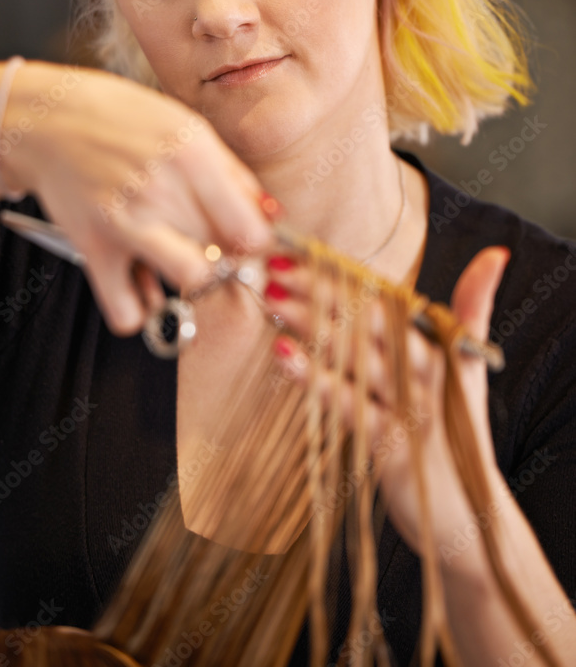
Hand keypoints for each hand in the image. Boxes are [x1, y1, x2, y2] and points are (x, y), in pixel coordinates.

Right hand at [3, 62, 274, 333]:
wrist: (49, 120)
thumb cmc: (123, 121)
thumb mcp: (187, 128)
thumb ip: (232, 175)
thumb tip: (270, 218)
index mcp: (192, 156)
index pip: (250, 231)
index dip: (253, 241)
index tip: (243, 237)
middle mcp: (161, 191)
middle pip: (224, 252)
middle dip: (222, 253)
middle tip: (204, 239)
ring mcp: (126, 223)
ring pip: (189, 281)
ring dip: (188, 278)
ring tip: (176, 258)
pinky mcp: (93, 249)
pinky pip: (128, 312)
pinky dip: (136, 308)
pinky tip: (137, 281)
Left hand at [263, 245, 509, 555]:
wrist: (466, 515)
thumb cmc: (451, 431)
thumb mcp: (462, 369)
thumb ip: (472, 307)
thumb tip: (494, 254)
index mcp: (441, 348)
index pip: (386, 298)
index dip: (341, 273)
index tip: (297, 251)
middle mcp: (427, 373)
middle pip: (370, 320)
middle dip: (321, 289)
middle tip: (274, 265)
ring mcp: (411, 410)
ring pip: (358, 356)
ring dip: (312, 324)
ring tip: (273, 299)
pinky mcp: (395, 449)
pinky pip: (351, 407)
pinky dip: (316, 380)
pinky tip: (283, 355)